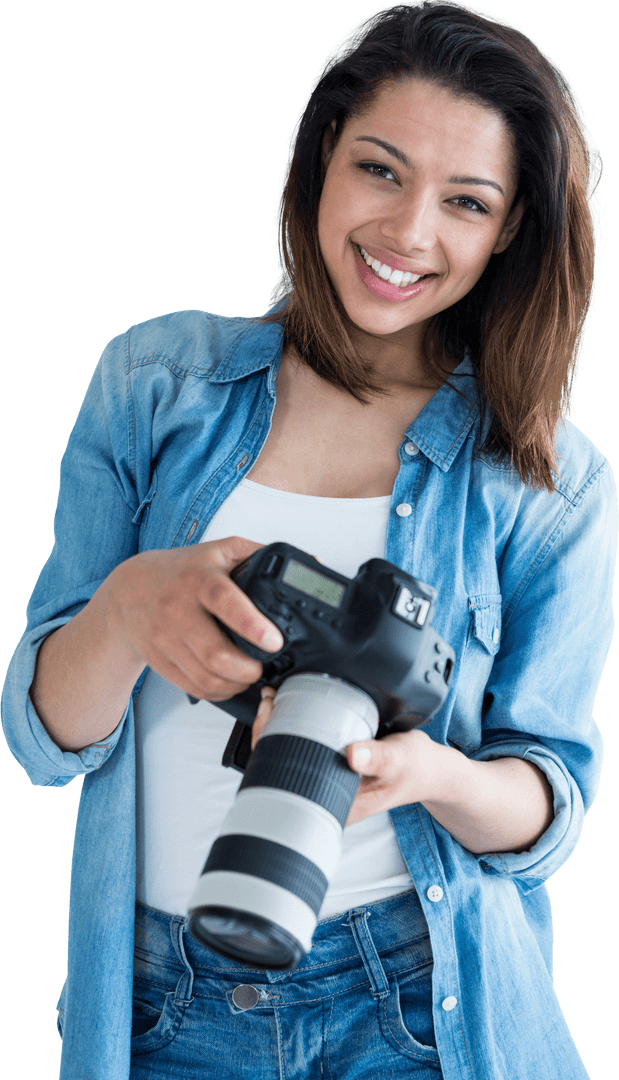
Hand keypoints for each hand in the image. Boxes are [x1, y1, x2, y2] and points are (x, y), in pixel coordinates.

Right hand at [109, 536, 283, 701]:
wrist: (130, 589)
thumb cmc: (182, 570)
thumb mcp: (220, 551)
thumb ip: (261, 554)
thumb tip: (309, 562)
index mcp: (199, 579)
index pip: (225, 602)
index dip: (252, 625)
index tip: (274, 641)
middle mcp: (178, 609)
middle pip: (215, 653)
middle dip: (249, 669)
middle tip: (264, 665)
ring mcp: (166, 639)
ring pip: (206, 677)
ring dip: (236, 684)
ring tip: (249, 675)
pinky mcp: (160, 661)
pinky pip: (193, 687)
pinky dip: (217, 692)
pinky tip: (229, 683)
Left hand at [250, 689, 438, 825]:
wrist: (427, 770)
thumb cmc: (414, 768)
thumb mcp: (399, 758)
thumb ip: (378, 757)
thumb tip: (353, 755)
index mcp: (335, 805)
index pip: (285, 775)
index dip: (270, 742)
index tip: (270, 711)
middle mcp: (324, 798)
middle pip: (279, 766)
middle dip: (268, 730)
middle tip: (270, 698)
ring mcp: (324, 785)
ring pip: (286, 757)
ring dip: (277, 727)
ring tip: (274, 699)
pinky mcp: (328, 769)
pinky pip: (300, 749)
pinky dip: (290, 728)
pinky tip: (288, 709)